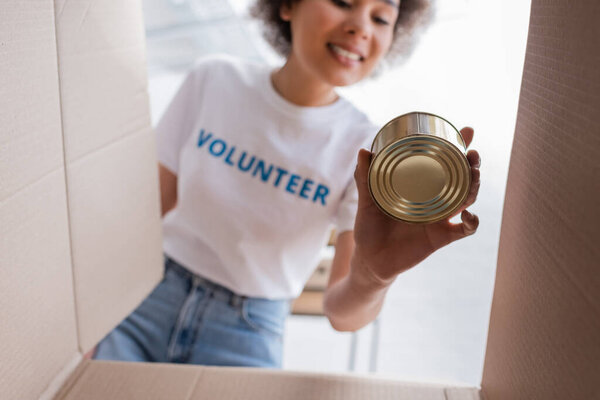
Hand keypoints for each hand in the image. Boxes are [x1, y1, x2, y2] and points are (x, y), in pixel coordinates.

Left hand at [352, 127, 480, 283]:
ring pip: (467, 199)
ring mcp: (439, 218)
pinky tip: (469, 214)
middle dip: (472, 164)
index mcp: (419, 187)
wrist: (370, 260)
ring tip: (474, 174)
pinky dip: (471, 223)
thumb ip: (365, 179)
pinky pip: (464, 230)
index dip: (458, 147)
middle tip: (472, 154)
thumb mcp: (366, 201)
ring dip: (475, 186)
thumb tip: (364, 151)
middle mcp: (434, 199)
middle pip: (462, 178)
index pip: (443, 163)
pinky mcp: (441, 237)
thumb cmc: (369, 228)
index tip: (466, 131)